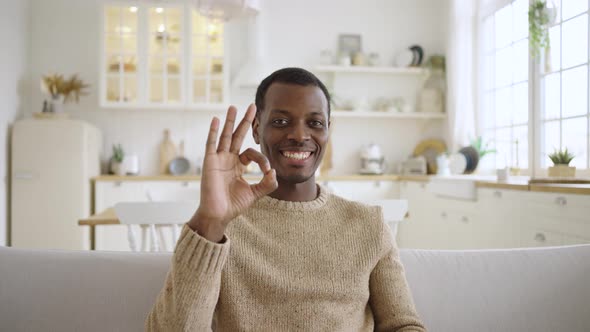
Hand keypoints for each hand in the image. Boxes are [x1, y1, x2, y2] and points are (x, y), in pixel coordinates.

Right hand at [188, 104, 277, 241]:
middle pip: (237, 136)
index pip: (251, 153)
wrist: (219, 215)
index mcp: (238, 166)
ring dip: (230, 121)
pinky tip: (216, 119)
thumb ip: (266, 184)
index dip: (262, 159)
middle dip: (245, 122)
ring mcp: (218, 159)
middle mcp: (228, 160)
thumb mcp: (255, 194)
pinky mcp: (209, 162)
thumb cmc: (233, 206)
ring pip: (225, 136)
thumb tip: (274, 172)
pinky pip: (211, 144)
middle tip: (252, 107)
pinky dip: (213, 132)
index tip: (267, 170)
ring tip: (234, 106)